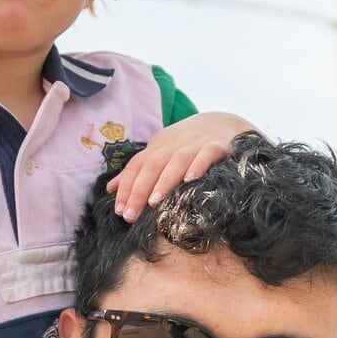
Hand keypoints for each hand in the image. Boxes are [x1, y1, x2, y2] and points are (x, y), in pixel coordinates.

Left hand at [106, 112, 255, 220]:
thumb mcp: (161, 154)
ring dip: (165, 180)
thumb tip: (111, 188)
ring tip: (154, 202)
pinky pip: (207, 154)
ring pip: (177, 159)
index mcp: (159, 145)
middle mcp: (175, 142)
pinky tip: (190, 179)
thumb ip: (138, 171)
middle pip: (153, 164)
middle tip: (130, 214)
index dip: (127, 187)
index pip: (138, 165)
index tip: (120, 211)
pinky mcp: (219, 144)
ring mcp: (197, 142)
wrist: (225, 123)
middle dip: (139, 190)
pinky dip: (198, 165)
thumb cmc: (189, 145)